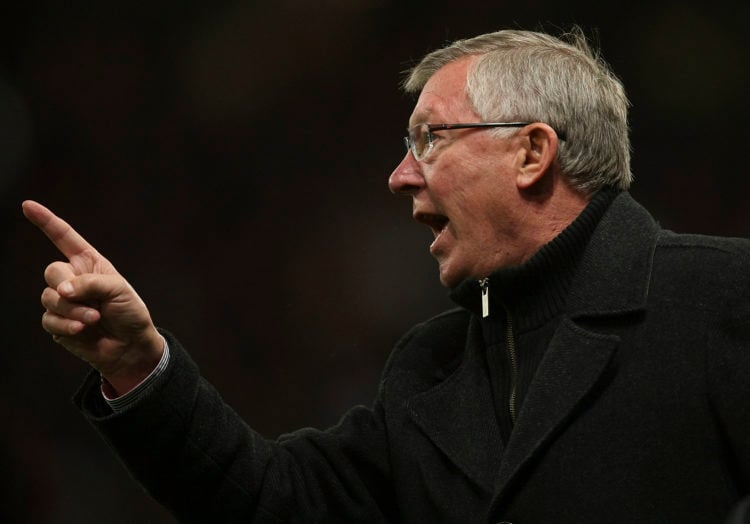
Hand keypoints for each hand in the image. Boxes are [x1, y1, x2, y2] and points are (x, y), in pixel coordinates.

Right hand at [23, 200, 163, 395]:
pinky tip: (81, 329)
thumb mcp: (119, 291)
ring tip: (93, 318)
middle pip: (51, 270)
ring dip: (71, 309)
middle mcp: (73, 279)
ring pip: (49, 297)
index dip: (46, 221)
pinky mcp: (57, 322)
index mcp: (89, 263)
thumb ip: (90, 283)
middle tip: (90, 302)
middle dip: (68, 286)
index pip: (64, 237)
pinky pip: (48, 318)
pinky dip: (65, 324)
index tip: (28, 205)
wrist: (130, 346)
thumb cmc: (130, 313)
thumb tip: (60, 290)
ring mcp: (63, 301)